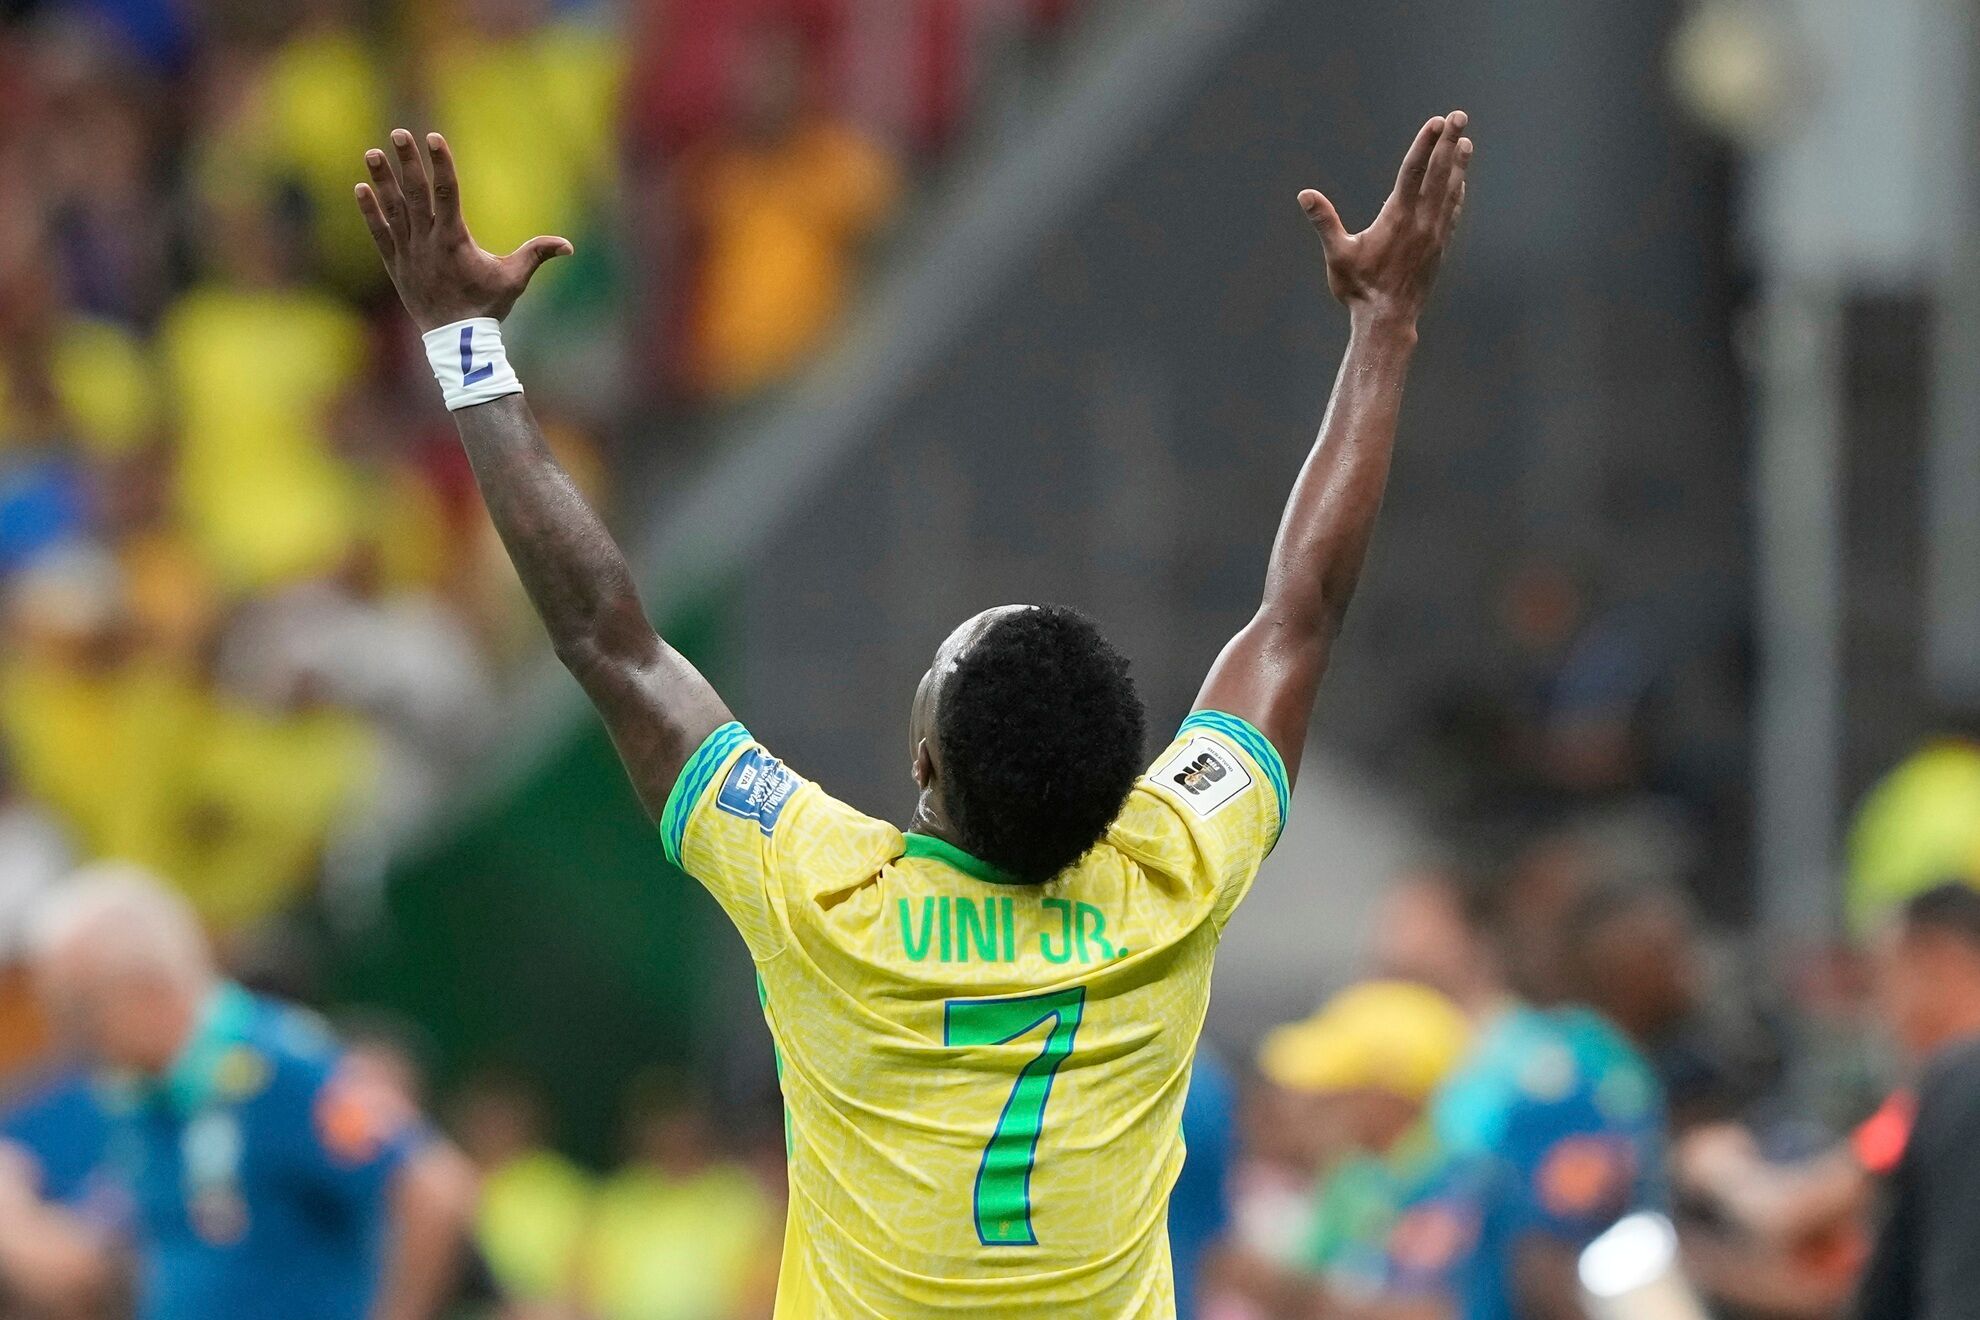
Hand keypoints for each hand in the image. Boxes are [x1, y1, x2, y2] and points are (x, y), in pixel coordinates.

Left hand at [354, 130, 572, 332]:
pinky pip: (379, 233)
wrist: (456, 340)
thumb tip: (569, 246)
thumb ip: (537, 254)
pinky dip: (369, 211)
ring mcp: (408, 252)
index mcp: (455, 239)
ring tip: (372, 153)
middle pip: (416, 193)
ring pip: (393, 209)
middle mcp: (427, 241)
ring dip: (382, 180)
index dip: (440, 163)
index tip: (433, 137)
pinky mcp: (395, 264)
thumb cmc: (487, 306)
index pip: (446, 192)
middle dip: (407, 162)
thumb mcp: (514, 278)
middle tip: (398, 133)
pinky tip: (360, 188)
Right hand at [1299, 110, 1471, 324]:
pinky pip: (1452, 213)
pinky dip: (1457, 193)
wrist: (1388, 321)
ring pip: (1450, 191)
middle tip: (1459, 116)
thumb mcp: (1337, 254)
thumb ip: (1324, 222)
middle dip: (1449, 143)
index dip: (1425, 144)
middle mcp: (1421, 222)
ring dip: (1458, 165)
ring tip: (1466, 143)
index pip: (1413, 171)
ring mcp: (1434, 235)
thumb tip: (1305, 195)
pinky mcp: (1439, 248)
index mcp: (1397, 218)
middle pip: (1439, 173)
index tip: (1437, 122)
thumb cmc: (1359, 288)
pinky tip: (1460, 183)